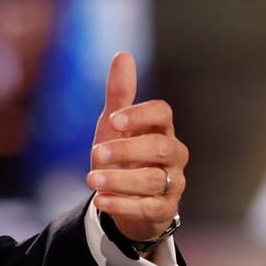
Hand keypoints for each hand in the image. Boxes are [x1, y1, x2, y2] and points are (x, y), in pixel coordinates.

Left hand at [87, 52, 186, 246]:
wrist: (127, 200)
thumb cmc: (124, 156)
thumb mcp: (116, 126)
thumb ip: (120, 94)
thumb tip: (123, 55)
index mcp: (162, 129)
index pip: (163, 114)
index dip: (140, 115)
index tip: (114, 119)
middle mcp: (173, 155)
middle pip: (160, 148)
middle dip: (128, 150)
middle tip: (97, 153)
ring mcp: (172, 184)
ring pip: (154, 180)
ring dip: (121, 180)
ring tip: (92, 179)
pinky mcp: (164, 210)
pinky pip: (148, 208)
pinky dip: (123, 205)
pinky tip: (101, 201)